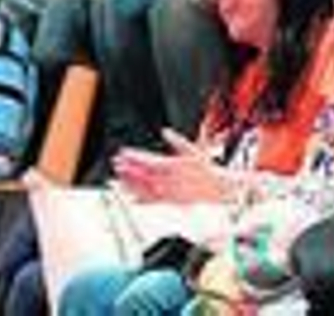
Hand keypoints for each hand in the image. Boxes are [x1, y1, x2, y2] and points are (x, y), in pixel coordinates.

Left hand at [112, 130, 228, 202]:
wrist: (217, 187)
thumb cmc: (206, 169)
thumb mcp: (194, 150)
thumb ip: (178, 140)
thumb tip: (166, 131)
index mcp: (172, 166)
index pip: (147, 160)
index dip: (134, 156)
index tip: (123, 153)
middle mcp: (168, 179)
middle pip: (142, 174)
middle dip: (127, 169)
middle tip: (116, 165)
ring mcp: (168, 191)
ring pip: (144, 188)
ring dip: (130, 185)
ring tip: (118, 181)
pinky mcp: (171, 200)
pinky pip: (153, 202)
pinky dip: (142, 202)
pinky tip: (132, 200)